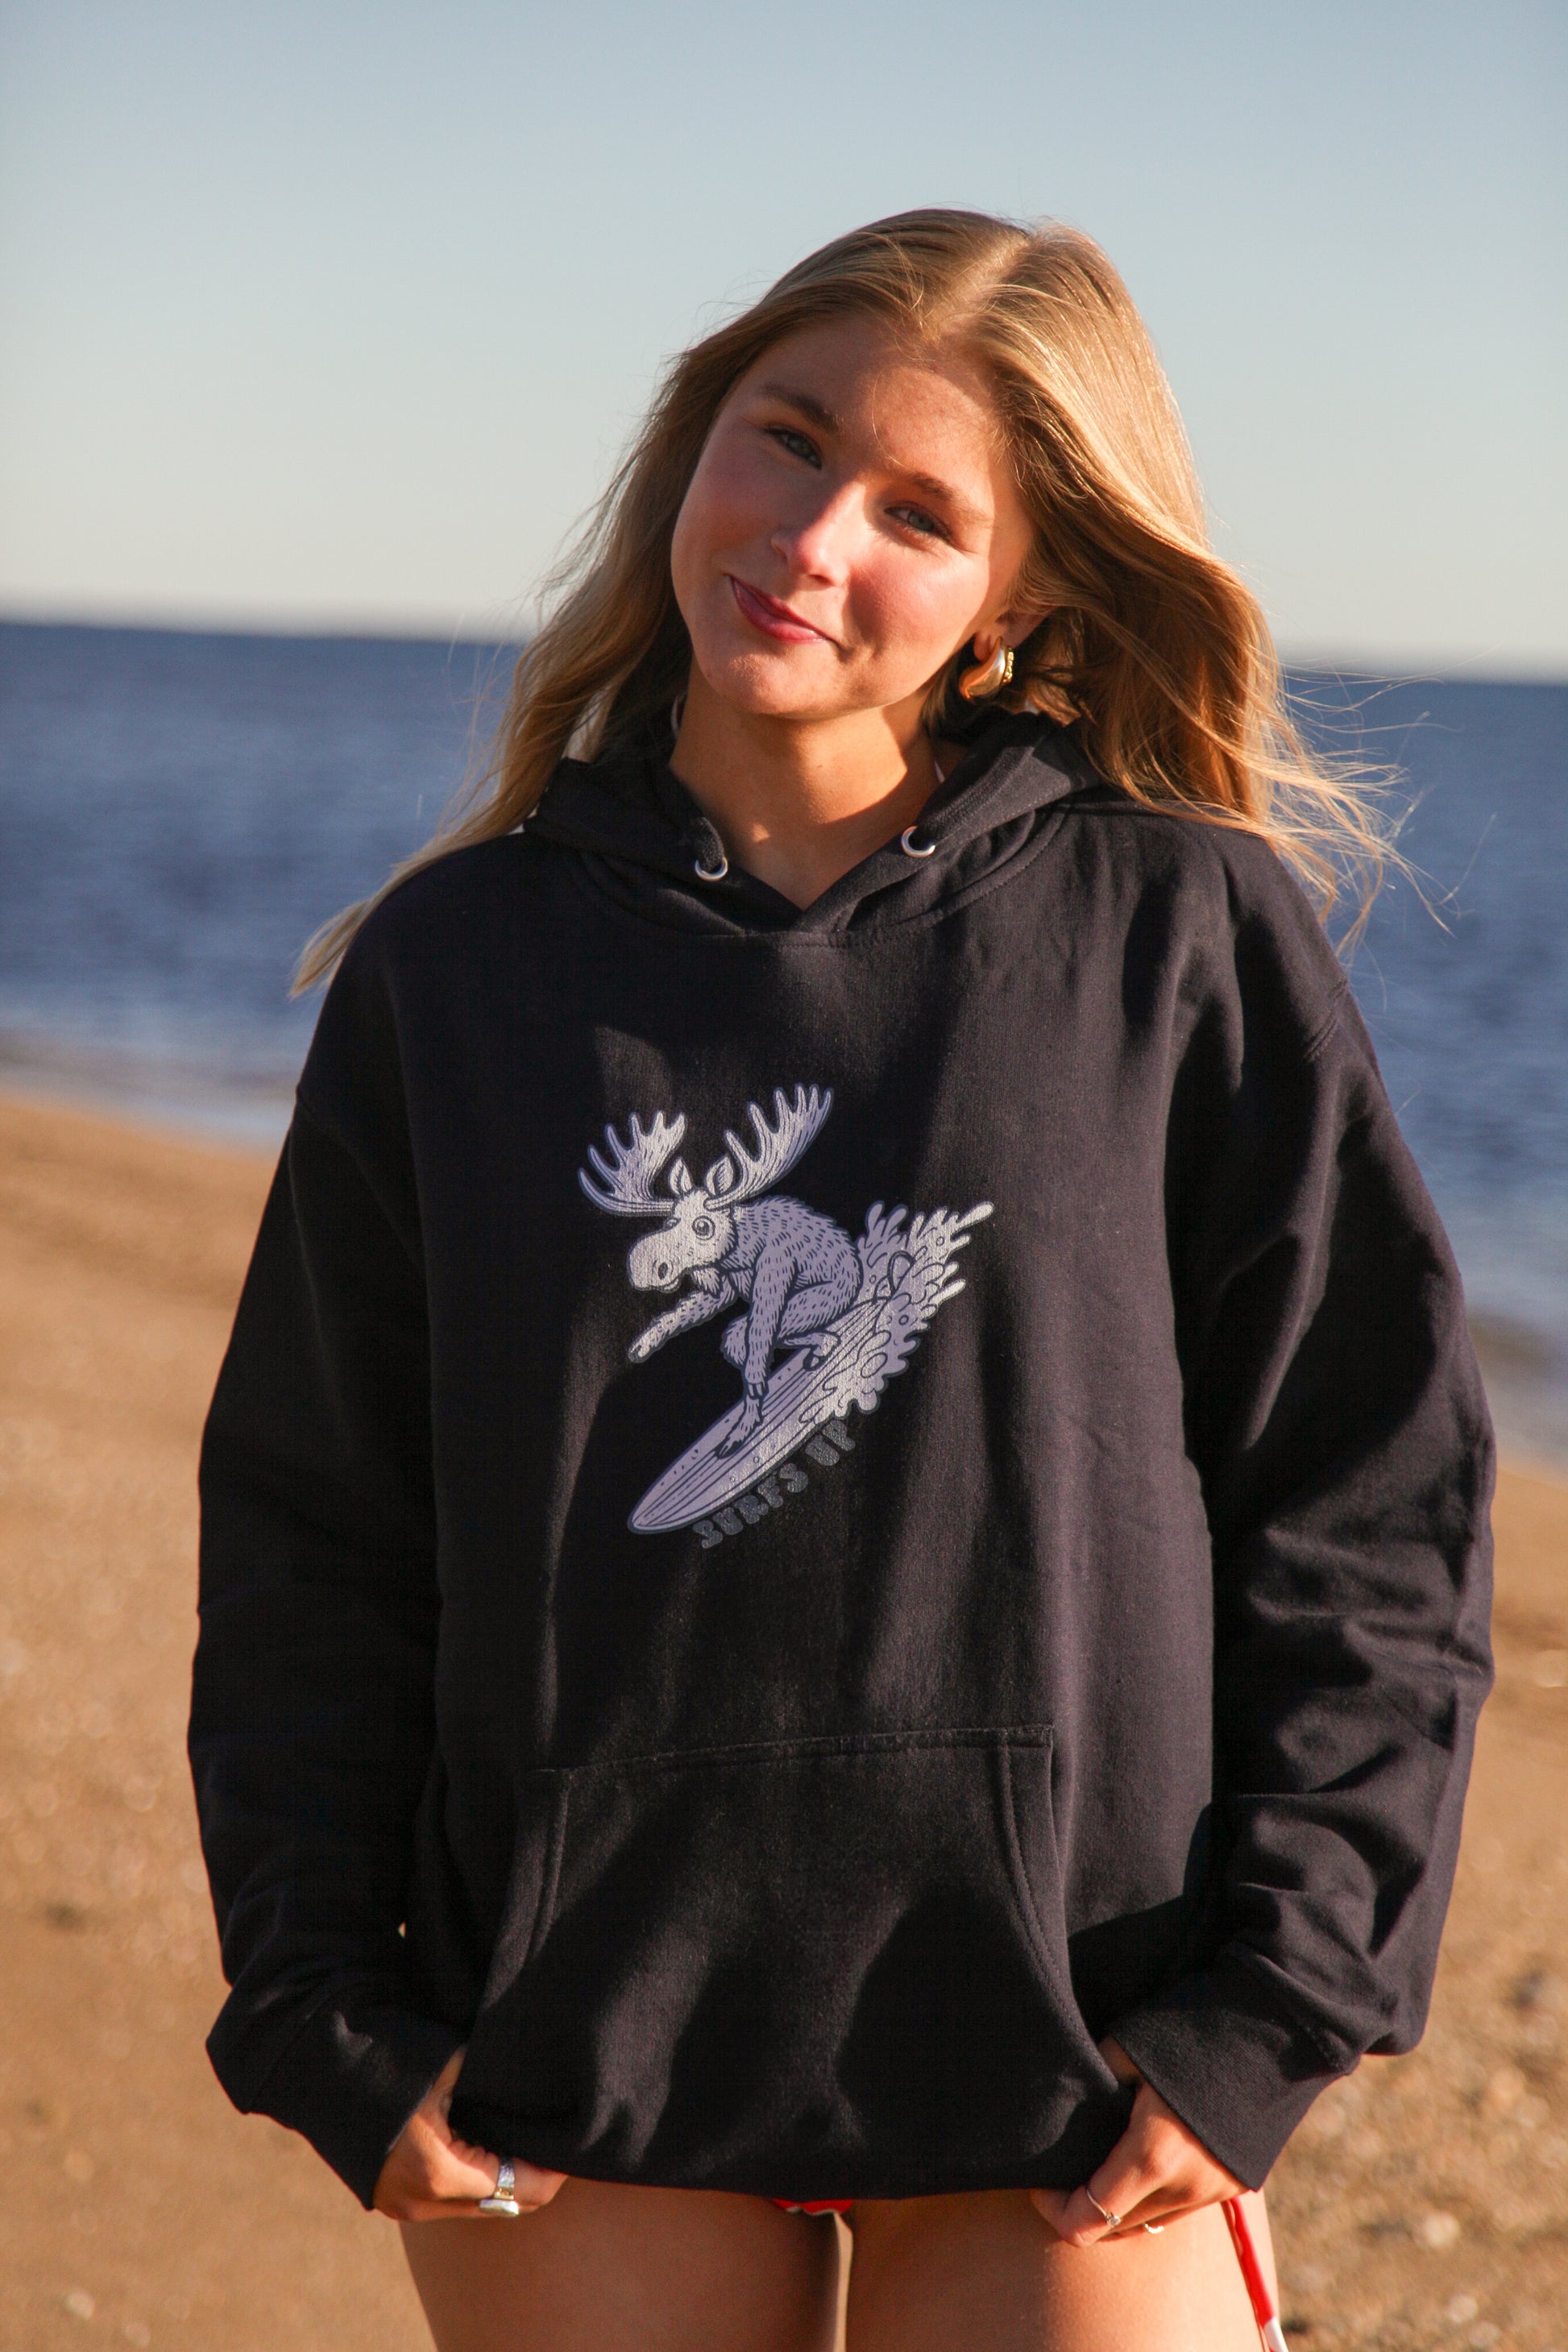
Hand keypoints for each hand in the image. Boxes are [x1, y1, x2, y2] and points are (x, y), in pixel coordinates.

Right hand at [373, 2048, 567, 2221]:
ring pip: (474, 2205)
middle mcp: (420, 2202)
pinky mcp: (388, 2196)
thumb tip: (541, 2089)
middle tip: (555, 2140)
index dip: (552, 2170)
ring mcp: (401, 2205)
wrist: (314, 2062)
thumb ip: (496, 2085)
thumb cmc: (387, 2052)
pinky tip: (485, 2142)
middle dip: (531, 2177)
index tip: (573, 2143)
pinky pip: (447, 2199)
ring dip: (501, 2179)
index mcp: (438, 2173)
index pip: (519, 2190)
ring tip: (522, 2137)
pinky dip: (472, 2178)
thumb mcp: (451, 2064)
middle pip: (501, 2206)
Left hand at [1029, 2038, 1244, 2243]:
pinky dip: (1155, 2193)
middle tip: (1067, 2166)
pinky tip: (1146, 2154)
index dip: (1053, 2209)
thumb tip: (1064, 2099)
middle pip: (1114, 2229)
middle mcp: (1185, 2188)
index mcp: (1152, 2158)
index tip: (1040, 2181)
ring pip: (1150, 2221)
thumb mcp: (1126, 2047)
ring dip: (1122, 2203)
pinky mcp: (1235, 2184)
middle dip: (1084, 2206)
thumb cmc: (1192, 2028)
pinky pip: (1180, 2206)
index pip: (1085, 2223)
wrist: (1276, 2029)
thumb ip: (1092, 2082)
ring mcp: (1214, 2191)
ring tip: (1105, 2160)